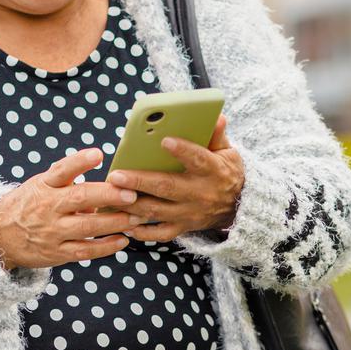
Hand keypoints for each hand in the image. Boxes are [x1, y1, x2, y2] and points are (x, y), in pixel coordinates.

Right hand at [0, 148, 143, 269]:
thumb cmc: (30, 203)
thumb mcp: (42, 184)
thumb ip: (69, 180)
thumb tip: (98, 183)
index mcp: (45, 185)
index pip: (61, 170)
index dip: (79, 161)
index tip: (98, 154)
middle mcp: (49, 207)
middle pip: (81, 198)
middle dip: (109, 195)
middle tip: (132, 193)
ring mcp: (53, 232)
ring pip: (88, 227)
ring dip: (115, 222)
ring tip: (138, 216)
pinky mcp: (57, 253)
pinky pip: (86, 251)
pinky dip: (106, 247)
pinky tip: (123, 240)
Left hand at [107, 114, 244, 242]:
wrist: (239, 208)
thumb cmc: (227, 173)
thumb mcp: (228, 152)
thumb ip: (217, 136)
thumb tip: (216, 116)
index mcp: (213, 170)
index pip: (198, 159)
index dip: (183, 150)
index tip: (164, 141)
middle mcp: (200, 193)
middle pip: (167, 187)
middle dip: (140, 181)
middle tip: (115, 176)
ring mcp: (190, 213)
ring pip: (158, 211)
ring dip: (133, 205)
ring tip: (111, 197)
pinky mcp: (183, 227)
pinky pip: (160, 233)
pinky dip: (142, 232)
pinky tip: (124, 223)